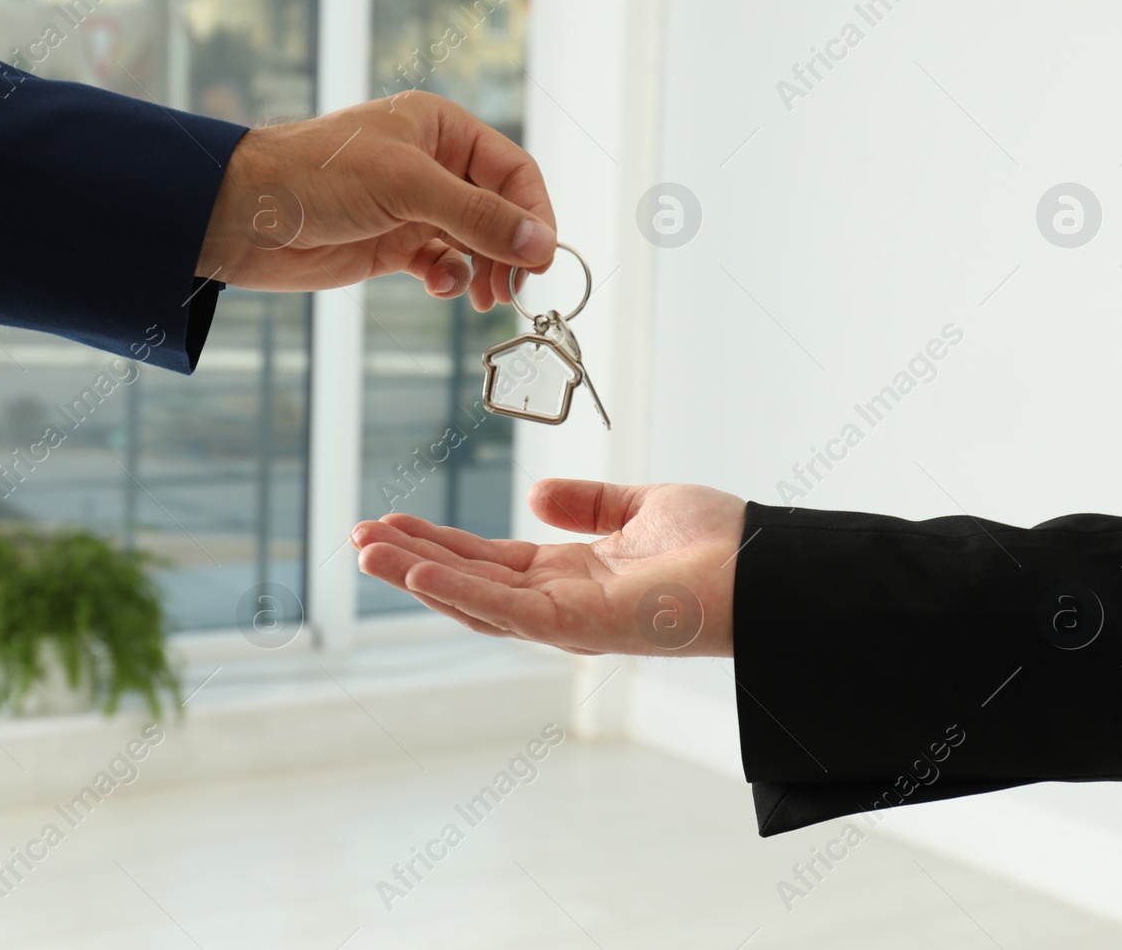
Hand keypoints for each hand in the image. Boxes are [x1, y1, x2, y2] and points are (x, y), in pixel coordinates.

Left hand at [198, 92, 556, 311]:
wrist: (241, 216)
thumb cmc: (314, 176)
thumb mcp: (406, 187)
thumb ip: (478, 216)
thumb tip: (540, 243)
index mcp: (440, 128)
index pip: (512, 170)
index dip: (533, 212)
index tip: (543, 256)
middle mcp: (431, 163)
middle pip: (498, 209)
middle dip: (509, 248)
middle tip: (513, 288)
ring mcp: (411, 207)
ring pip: (473, 241)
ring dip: (484, 270)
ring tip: (485, 298)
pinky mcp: (391, 244)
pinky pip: (442, 264)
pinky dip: (450, 279)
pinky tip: (441, 288)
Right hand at [351, 479, 746, 656]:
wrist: (764, 567)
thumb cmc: (720, 543)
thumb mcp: (642, 506)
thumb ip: (590, 503)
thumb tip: (537, 496)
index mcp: (571, 577)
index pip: (488, 561)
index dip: (437, 545)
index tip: (390, 526)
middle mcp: (560, 605)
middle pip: (468, 583)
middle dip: (411, 561)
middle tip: (357, 539)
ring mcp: (566, 620)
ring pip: (474, 598)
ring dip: (416, 575)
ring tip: (364, 551)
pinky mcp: (579, 626)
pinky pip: (506, 609)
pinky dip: (458, 591)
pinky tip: (417, 572)